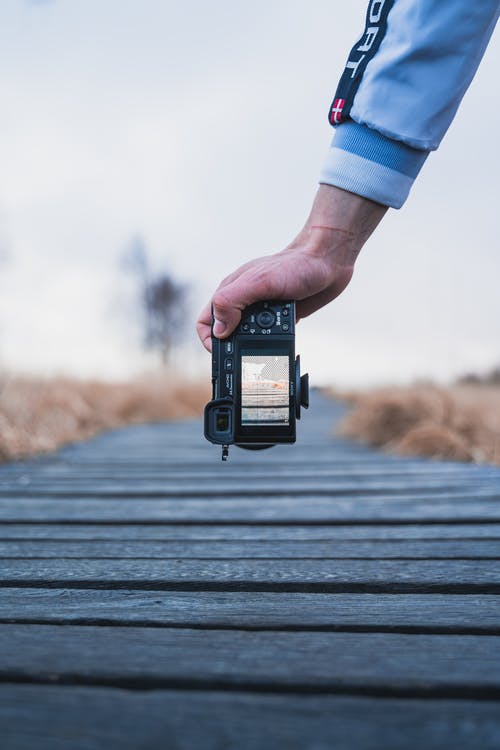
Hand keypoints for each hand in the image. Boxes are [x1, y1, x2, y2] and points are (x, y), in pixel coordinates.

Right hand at [197, 185, 386, 350]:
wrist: (328, 261)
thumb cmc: (295, 265)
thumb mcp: (259, 282)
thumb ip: (232, 302)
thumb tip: (219, 330)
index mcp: (231, 291)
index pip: (206, 320)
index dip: (209, 338)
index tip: (222, 350)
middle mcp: (243, 301)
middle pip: (226, 332)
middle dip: (234, 344)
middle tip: (249, 349)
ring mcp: (261, 310)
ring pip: (248, 336)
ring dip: (256, 343)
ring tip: (271, 336)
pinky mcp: (278, 317)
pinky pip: (269, 336)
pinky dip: (273, 341)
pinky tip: (283, 336)